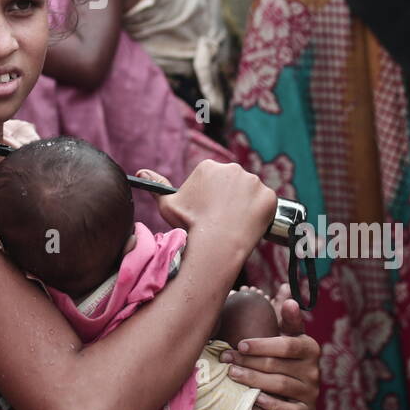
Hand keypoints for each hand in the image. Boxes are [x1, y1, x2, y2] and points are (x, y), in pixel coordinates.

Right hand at [155, 159, 276, 252]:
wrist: (215, 242)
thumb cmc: (189, 223)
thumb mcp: (167, 204)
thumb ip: (156, 185)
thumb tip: (141, 172)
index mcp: (208, 167)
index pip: (213, 179)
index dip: (210, 197)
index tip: (209, 211)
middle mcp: (232, 168)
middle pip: (232, 184)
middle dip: (228, 199)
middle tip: (223, 219)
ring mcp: (253, 181)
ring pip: (249, 193)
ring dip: (245, 205)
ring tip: (235, 224)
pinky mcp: (268, 196)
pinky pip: (265, 203)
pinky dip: (260, 213)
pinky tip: (250, 224)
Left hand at [220, 297, 319, 409]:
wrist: (295, 395)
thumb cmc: (284, 360)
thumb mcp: (287, 337)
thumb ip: (286, 318)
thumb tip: (287, 288)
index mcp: (310, 348)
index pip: (287, 344)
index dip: (262, 344)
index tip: (241, 342)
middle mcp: (314, 370)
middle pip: (278, 364)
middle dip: (249, 360)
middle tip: (227, 357)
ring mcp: (311, 392)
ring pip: (280, 385)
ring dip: (253, 379)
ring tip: (232, 373)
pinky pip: (288, 409)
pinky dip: (270, 403)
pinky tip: (254, 398)